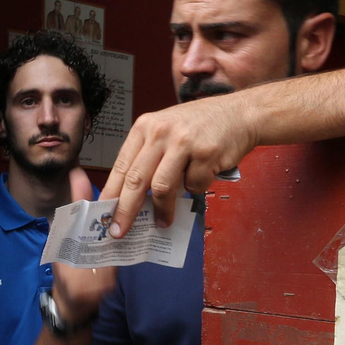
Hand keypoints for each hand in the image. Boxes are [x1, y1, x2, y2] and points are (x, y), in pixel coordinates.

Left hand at [104, 93, 255, 234]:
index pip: (121, 166)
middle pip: (136, 180)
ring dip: (162, 210)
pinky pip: (193, 185)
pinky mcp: (206, 153)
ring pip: (162, 187)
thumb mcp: (166, 130)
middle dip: (125, 211)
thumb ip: (148, 157)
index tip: (104, 216)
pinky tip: (202, 176)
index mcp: (145, 127)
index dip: (111, 194)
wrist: (240, 113)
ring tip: (163, 223)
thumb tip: (130, 197)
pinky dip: (196, 188)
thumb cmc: (200, 126)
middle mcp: (161, 132)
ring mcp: (184, 142)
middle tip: (119, 231)